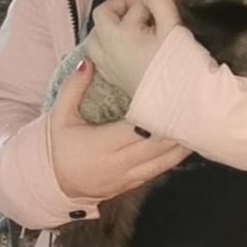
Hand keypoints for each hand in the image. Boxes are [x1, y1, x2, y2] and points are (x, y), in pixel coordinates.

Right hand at [49, 58, 190, 199]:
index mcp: (102, 144)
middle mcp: (119, 163)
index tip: (174, 97)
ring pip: (164, 163)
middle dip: (177, 128)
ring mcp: (127, 177)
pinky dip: (173, 158)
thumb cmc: (55, 148)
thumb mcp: (59, 116)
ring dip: (182, 145)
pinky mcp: (132, 185)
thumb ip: (74, 88)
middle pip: (158, 146)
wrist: (48, 185)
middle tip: (195, 108)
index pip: (139, 129)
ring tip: (198, 124)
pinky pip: (158, 171)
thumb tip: (86, 61)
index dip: (159, 115)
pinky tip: (186, 144)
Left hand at [86, 0, 180, 98]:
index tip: (160, 0)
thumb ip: (161, 1)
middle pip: (102, 18)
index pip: (127, 5)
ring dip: (112, 28)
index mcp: (118, 34)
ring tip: (134, 29)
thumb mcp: (172, 26)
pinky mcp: (114, 79)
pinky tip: (130, 48)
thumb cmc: (178, 64)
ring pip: (97, 38)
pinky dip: (111, 46)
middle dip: (121, 9)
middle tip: (145, 12)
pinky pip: (101, 55)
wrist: (180, 103)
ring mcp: (108, 66)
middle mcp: (106, 49)